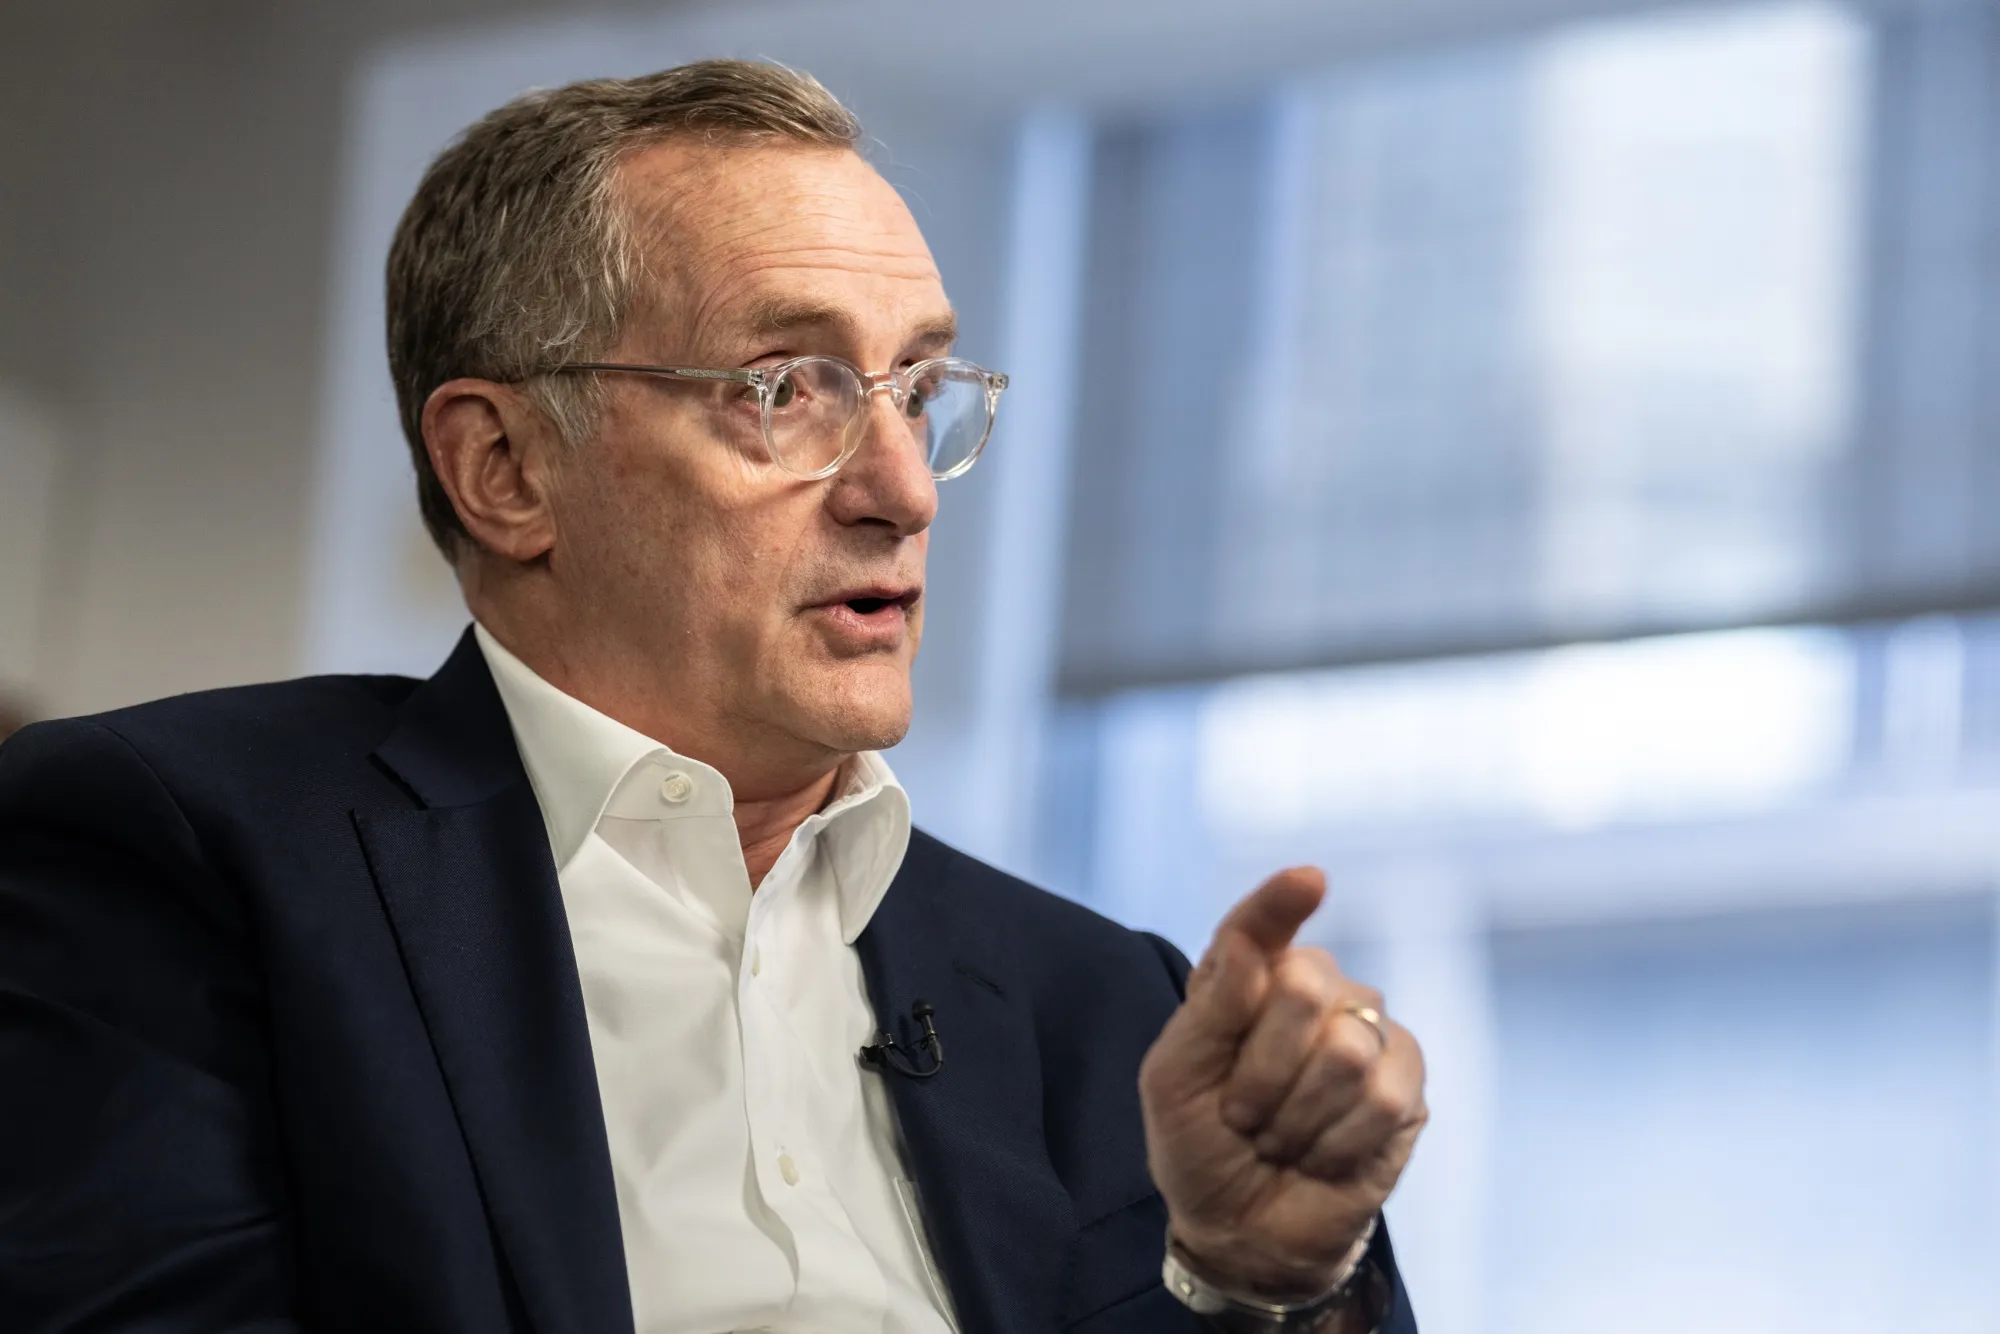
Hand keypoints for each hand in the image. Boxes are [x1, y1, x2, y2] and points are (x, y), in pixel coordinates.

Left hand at [1138, 867, 1425, 1299]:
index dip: (1281, 902)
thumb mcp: (1175, 1078)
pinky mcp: (1405, 1084)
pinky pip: (1384, 1098)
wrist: (1242, 1228)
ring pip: (1346, 1050)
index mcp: (1247, 976)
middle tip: (1243, 1113)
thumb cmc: (1200, 1143)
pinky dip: (1336, 1142)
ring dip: (1295, 1116)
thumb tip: (1250, 942)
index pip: (1261, 925)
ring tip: (1279, 1137)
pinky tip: (1320, 1153)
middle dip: (1260, 1069)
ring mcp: (1366, 1032)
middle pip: (1305, 987)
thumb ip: (1212, 1008)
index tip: (1308, 881)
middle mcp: (1314, 989)